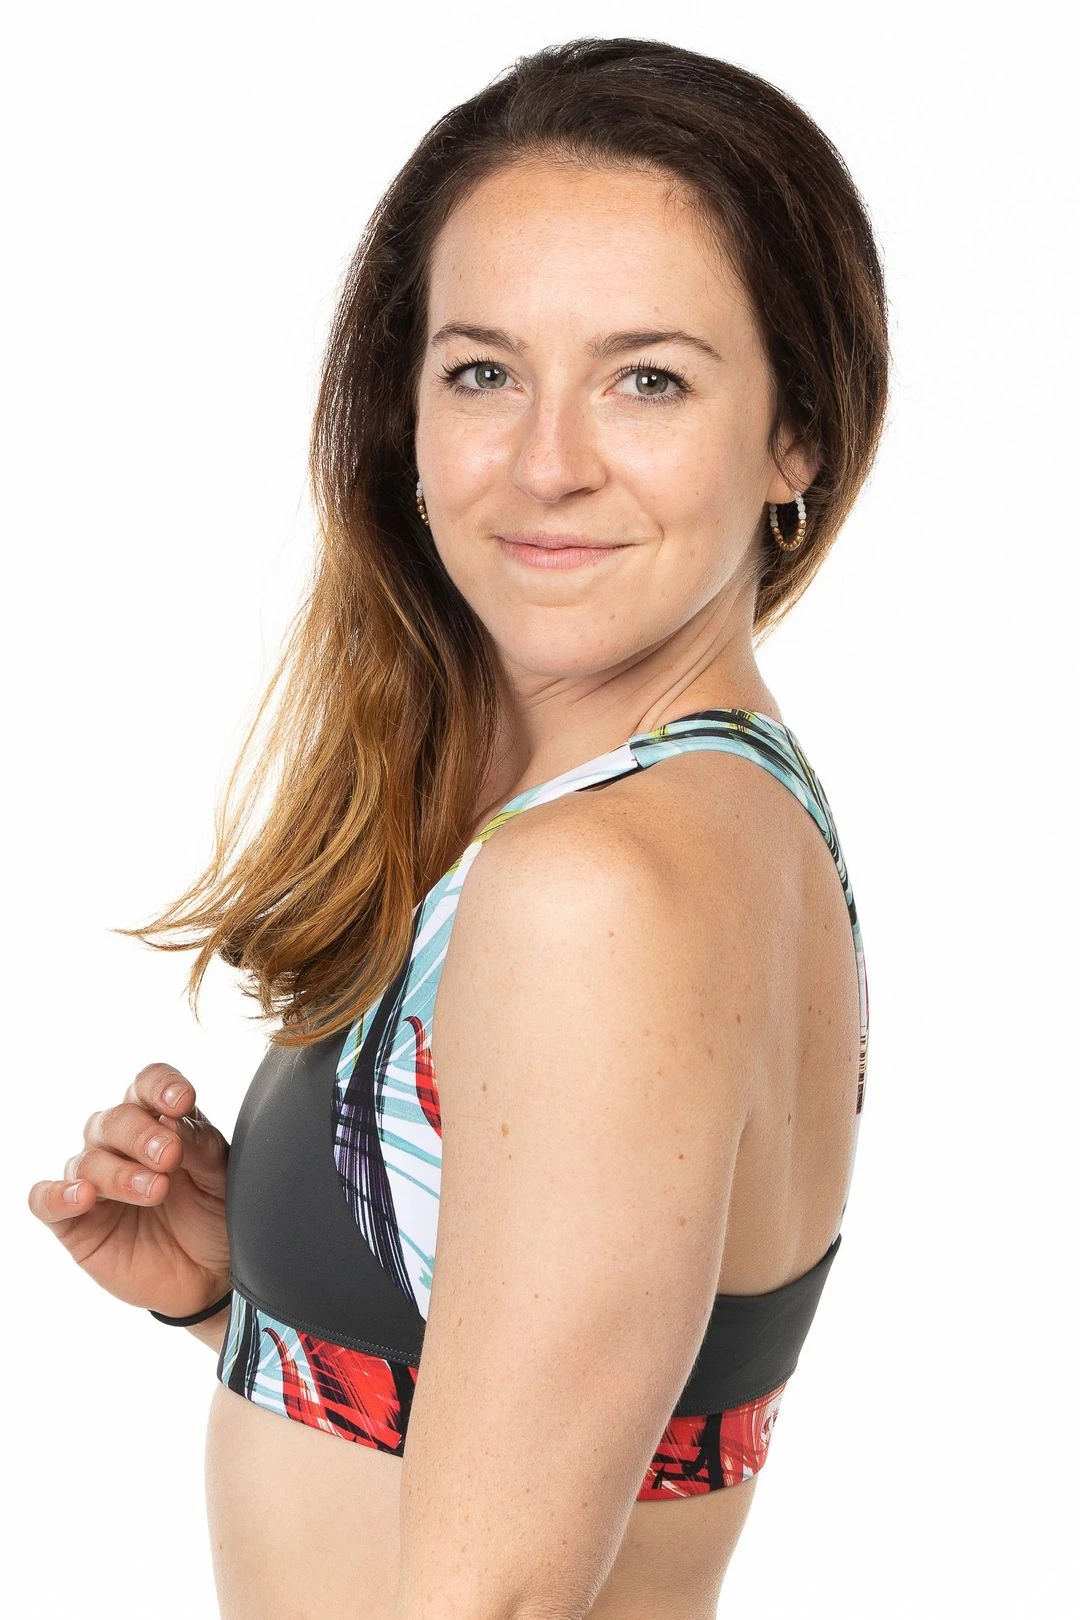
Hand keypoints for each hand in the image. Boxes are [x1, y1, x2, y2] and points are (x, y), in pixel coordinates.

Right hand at [27, 1061, 230, 1318]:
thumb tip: (179, 1120)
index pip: (148, 1085)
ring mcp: (95, 1181)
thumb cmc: (213, 1217)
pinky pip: (45, 1200)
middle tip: (169, 1156)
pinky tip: (83, 1197)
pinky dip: (58, 1195)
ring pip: (88, 1161)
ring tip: (154, 1190)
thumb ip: (203, 1146)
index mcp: (160, 1121)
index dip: (160, 1086)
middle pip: (115, 1120)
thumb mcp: (221, 1179)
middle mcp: (121, 1145)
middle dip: (142, 1134)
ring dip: (119, 1173)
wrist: (209, 1277)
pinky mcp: (73, 1221)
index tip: (182, 1102)